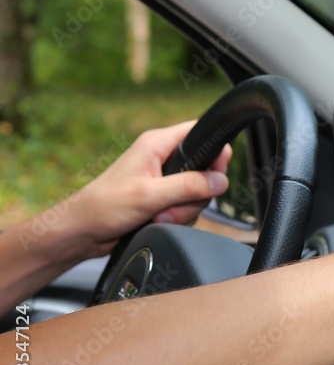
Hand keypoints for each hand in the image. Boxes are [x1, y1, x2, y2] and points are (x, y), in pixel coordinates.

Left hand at [61, 121, 231, 258]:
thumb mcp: (150, 195)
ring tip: (160, 216)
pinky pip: (186, 205)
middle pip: (204, 170)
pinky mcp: (162, 197)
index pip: (200, 132)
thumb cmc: (103, 207)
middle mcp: (162, 157)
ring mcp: (163, 178)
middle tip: (174, 205)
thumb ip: (188, 186)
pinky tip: (158, 221)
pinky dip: (177, 217)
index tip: (215, 176)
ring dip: (184, 209)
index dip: (215, 152)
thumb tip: (220, 181)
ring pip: (197, 192)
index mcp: (157, 144)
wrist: (82, 231)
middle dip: (194, 194)